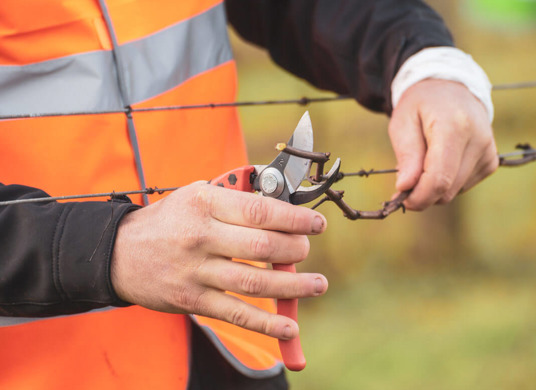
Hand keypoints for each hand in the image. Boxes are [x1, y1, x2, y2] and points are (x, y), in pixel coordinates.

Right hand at [111, 181, 327, 339]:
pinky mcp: (192, 301)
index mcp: (204, 204)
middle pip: (261, 247)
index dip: (294, 219)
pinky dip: (266, 322)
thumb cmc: (168, 221)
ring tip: (317, 284)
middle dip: (294, 249)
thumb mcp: (196, 196)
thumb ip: (236, 201)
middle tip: (306, 249)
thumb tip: (284, 210)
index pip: (259, 211)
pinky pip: (235, 314)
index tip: (316, 223)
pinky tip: (290, 326)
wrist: (119, 253)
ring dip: (293, 286)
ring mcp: (195, 272)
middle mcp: (200, 237)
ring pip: (253, 283)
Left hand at [388, 79, 497, 209]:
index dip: (418, 197)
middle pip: (446, 190)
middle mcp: (478, 141)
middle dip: (422, 193)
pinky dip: (447, 181)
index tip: (401, 198)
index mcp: (454, 128)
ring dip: (433, 186)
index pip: (439, 179)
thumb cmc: (422, 105)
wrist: (451, 88)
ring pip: (454, 192)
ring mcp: (488, 153)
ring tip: (425, 160)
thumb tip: (406, 187)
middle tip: (405, 180)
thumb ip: (407, 155)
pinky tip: (442, 159)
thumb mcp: (403, 122)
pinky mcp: (491, 162)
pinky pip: (462, 186)